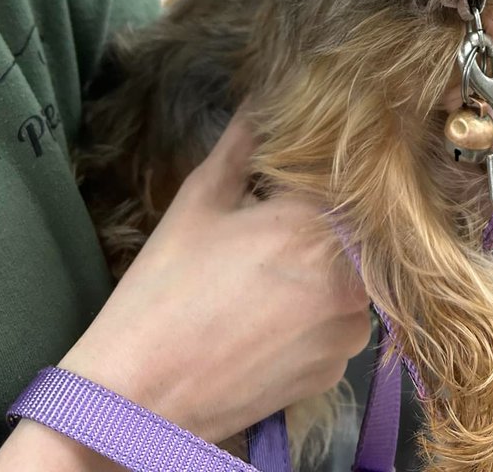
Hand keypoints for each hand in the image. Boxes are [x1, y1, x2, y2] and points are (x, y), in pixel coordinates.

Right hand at [57, 113, 370, 442]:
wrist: (139, 396)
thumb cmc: (165, 288)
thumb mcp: (200, 199)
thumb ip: (244, 142)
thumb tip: (265, 96)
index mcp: (316, 222)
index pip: (343, 173)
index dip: (318, 168)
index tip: (293, 171)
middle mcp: (349, 275)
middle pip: (353, 225)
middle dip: (320, 217)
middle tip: (272, 224)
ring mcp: (348, 328)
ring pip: (351, 273)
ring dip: (322, 265)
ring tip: (264, 273)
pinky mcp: (336, 370)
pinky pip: (339, 320)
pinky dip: (315, 310)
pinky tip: (270, 314)